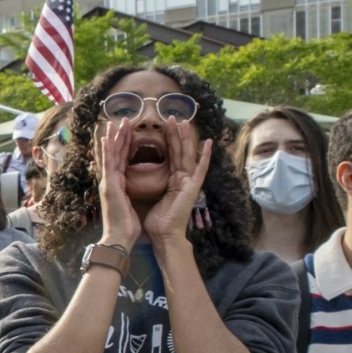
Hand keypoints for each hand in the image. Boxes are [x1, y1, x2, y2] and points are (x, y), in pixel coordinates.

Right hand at [94, 118, 143, 251]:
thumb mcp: (130, 207)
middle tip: (120, 120)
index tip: (126, 132)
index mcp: (117, 185)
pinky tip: (107, 138)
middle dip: (117, 137)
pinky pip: (109, 165)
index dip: (123, 145)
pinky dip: (107, 151)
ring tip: (114, 122)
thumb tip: (129, 193)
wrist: (120, 238)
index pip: (120, 161)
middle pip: (114, 154)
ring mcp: (108, 183)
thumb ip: (128, 196)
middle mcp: (110, 182)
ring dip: (112, 138)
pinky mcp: (109, 186)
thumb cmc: (127, 226)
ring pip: (110, 155)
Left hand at [141, 115, 211, 253]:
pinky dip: (205, 155)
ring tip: (183, 121)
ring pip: (186, 154)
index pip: (169, 156)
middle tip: (171, 117)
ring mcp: (188, 182)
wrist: (164, 235)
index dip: (166, 141)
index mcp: (172, 180)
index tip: (162, 127)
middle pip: (178, 151)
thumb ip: (153, 185)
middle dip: (175, 134)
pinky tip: (208, 142)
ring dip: (185, 138)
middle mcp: (182, 178)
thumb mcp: (151, 197)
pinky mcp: (192, 187)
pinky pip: (200, 168)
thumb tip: (142, 178)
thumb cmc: (157, 221)